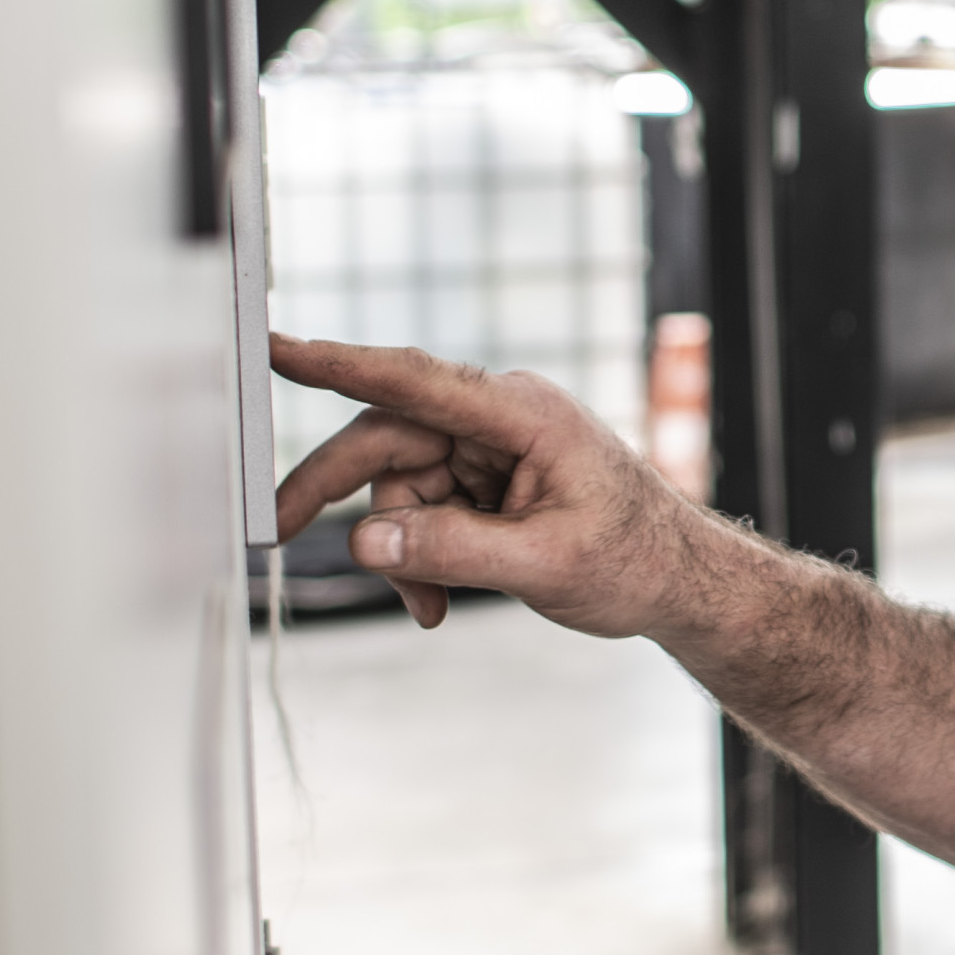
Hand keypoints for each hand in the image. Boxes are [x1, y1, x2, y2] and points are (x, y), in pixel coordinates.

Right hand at [269, 335, 686, 635]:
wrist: (679, 580)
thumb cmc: (635, 559)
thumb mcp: (543, 565)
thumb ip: (452, 551)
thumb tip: (365, 542)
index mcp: (521, 412)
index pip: (414, 379)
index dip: (338, 363)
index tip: (275, 348)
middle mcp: (497, 417)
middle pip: (385, 439)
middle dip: (335, 492)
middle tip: (279, 532)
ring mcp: (490, 446)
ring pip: (398, 485)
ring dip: (401, 551)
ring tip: (431, 606)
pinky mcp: (485, 478)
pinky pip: (422, 510)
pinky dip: (420, 557)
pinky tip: (440, 601)